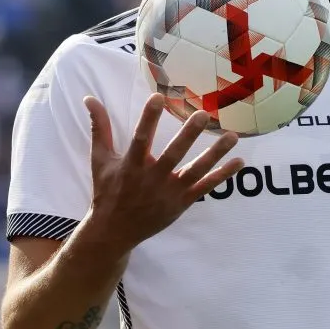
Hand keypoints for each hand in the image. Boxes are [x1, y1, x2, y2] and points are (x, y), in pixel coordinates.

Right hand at [83, 93, 242, 251]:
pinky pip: (206, 187)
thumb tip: (90, 98)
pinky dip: (223, 175)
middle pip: (173, 154)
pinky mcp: (182, 202)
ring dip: (215, 153)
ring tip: (233, 136)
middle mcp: (152, 179)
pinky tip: (239, 161)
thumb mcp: (100, 160)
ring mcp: (169, 192)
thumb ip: (100, 128)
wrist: (114, 231)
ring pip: (196, 170)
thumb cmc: (107, 191)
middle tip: (204, 115)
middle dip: (188, 135)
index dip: (149, 119)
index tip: (158, 97)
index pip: (141, 138)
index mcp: (131, 166)